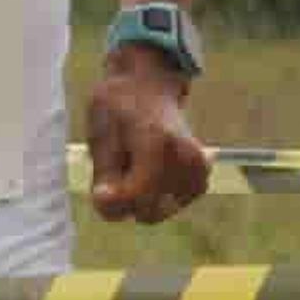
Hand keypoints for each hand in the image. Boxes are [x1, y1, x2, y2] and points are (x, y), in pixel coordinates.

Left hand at [87, 45, 209, 223]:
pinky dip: (152, 197)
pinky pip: (167, 207)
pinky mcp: (200, 180)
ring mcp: (198, 171)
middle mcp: (186, 157)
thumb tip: (103, 202)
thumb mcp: (100, 133)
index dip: (114, 199)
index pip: (138, 193)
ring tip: (134, 166)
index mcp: (159, 141)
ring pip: (156, 212)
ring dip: (138, 198)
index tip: (98, 188)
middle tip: (117, 170)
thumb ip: (104, 173)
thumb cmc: (119, 107)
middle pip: (148, 210)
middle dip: (126, 199)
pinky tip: (147, 172)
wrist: (147, 87)